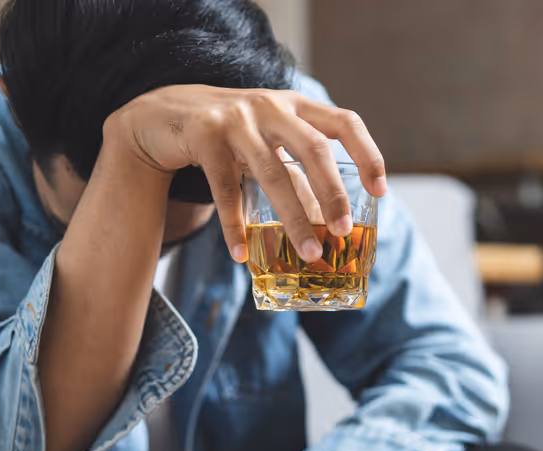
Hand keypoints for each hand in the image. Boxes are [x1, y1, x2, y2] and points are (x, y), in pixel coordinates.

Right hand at [104, 85, 386, 262]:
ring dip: (294, 219)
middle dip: (332, 193)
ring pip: (273, 174)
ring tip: (310, 254)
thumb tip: (329, 220)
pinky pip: (225, 189)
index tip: (380, 191)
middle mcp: (270, 106)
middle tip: (343, 232)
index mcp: (294, 105)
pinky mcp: (203, 136)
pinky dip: (234, 225)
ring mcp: (235, 118)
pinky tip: (241, 253)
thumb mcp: (266, 144)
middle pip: (313, 149)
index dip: (368, 154)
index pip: (344, 122)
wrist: (162, 113)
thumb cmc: (228, 134)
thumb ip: (296, 170)